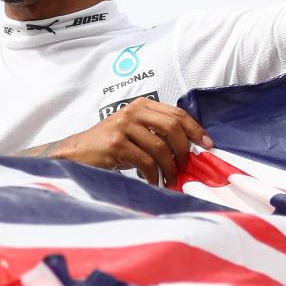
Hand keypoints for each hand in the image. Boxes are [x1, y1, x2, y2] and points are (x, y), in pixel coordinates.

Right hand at [34, 98, 212, 185]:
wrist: (77, 152)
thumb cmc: (111, 145)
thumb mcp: (135, 131)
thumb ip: (157, 132)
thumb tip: (190, 148)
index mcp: (142, 105)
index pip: (177, 113)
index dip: (196, 129)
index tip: (208, 145)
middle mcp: (133, 111)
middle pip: (173, 127)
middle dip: (184, 150)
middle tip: (185, 167)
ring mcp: (123, 126)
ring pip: (160, 147)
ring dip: (170, 167)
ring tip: (170, 179)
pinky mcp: (116, 143)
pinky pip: (145, 161)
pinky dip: (153, 174)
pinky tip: (152, 181)